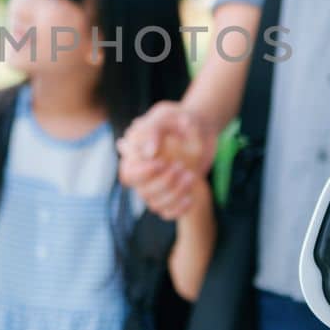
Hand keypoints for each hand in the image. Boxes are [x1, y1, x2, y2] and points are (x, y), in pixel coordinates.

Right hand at [118, 101, 215, 217]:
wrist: (201, 128)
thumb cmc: (179, 119)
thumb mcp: (166, 116)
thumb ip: (154, 130)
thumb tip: (148, 153)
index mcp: (134, 156)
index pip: (128, 174)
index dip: (143, 173)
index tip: (162, 162)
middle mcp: (142, 174)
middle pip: (143, 191)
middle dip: (164, 183)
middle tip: (181, 167)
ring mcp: (156, 186)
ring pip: (155, 204)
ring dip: (174, 194)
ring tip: (191, 176)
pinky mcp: (170, 195)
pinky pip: (167, 212)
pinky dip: (178, 209)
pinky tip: (190, 197)